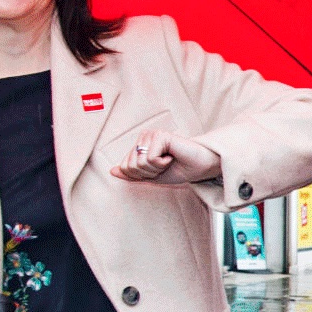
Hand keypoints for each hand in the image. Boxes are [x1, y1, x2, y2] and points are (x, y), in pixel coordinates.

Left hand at [109, 129, 223, 184]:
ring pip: (139, 162)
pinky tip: (172, 156)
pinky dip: (162, 163)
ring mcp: (152, 135)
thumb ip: (131, 174)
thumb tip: (112, 171)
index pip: (125, 167)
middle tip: (163, 166)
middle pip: (130, 165)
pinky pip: (150, 158)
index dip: (141, 176)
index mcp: (140, 145)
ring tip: (168, 161)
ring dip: (156, 168)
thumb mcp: (151, 177)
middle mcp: (144, 137)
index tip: (157, 170)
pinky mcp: (161, 135)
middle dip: (148, 173)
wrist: (199, 168)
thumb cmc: (178, 170)